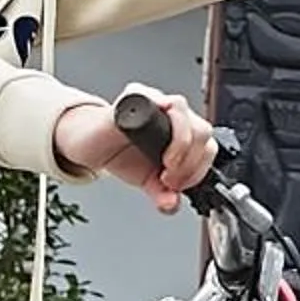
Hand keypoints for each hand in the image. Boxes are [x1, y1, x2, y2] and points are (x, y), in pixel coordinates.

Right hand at [53, 85, 214, 210]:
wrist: (90, 143)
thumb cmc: (122, 153)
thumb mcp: (147, 180)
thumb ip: (162, 194)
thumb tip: (171, 205)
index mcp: (184, 134)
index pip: (209, 147)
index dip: (199, 169)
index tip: (179, 186)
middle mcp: (174, 116)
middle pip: (202, 129)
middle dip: (190, 160)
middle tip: (169, 177)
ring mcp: (156, 102)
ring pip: (182, 109)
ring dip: (178, 142)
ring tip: (163, 163)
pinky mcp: (134, 96)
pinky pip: (150, 97)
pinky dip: (151, 115)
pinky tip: (142, 137)